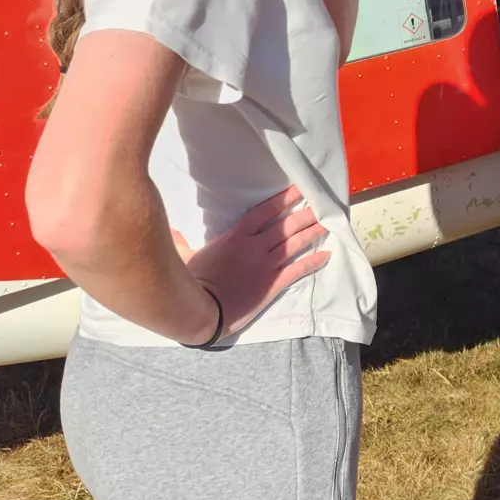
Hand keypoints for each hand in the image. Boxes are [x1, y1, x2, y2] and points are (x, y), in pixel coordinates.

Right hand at [170, 185, 330, 340]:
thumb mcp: (184, 258)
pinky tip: (327, 256)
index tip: (298, 190)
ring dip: (313, 233)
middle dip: (305, 214)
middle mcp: (255, 247)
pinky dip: (313, 262)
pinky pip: (298, 270)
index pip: (265, 211)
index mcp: (236, 236)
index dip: (284, 199)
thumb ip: (181, 243)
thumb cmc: (192, 282)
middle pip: (286, 225)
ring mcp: (266, 265)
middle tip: (322, 205)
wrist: (202, 310)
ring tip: (328, 224)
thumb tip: (171, 233)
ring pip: (295, 244)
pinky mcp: (273, 285)